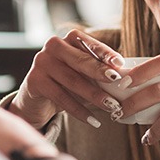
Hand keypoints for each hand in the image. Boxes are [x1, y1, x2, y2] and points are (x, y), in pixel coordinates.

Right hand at [8, 29, 127, 128]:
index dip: (105, 52)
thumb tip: (125, 78)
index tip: (120, 63)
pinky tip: (93, 121)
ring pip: (72, 80)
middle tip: (117, 82)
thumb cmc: (66, 84)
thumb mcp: (83, 74)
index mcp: (67, 39)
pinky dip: (79, 111)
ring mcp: (41, 62)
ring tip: (111, 106)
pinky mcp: (34, 81)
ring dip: (94, 95)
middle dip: (100, 72)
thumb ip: (99, 72)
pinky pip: (61, 97)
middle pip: (80, 60)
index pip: (88, 43)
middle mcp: (53, 46)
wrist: (37, 100)